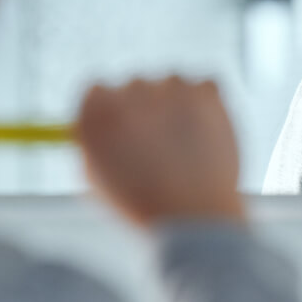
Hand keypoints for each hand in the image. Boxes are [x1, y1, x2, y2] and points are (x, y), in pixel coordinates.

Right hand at [75, 76, 245, 227]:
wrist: (191, 217)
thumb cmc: (142, 205)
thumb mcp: (98, 177)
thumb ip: (94, 143)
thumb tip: (101, 124)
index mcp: (97, 110)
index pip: (97, 89)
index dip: (112, 110)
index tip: (125, 125)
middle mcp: (129, 90)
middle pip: (136, 85)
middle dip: (147, 109)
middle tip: (160, 144)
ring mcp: (169, 86)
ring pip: (172, 84)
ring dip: (177, 104)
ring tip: (184, 148)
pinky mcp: (204, 90)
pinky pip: (205, 86)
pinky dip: (207, 105)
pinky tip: (205, 137)